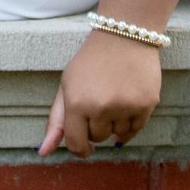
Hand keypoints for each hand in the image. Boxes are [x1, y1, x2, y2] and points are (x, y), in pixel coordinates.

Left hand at [38, 29, 161, 158]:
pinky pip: (136, 129)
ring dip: (115, 122)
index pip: (76, 144)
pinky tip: (127, 101)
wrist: (123, 37)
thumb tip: (43, 152)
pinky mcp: (146, 104)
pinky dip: (131, 122)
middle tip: (99, 99)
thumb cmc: (90, 63)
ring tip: (114, 96)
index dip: (80, 148)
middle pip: (98, 138)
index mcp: (76, 103)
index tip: (85, 146)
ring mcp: (125, 107)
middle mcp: (100, 108)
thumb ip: (56, 121)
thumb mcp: (66, 86)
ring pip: (118, 135)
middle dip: (97, 125)